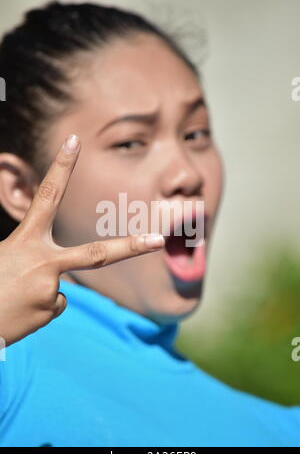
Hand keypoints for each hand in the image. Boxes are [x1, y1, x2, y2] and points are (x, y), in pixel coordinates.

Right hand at [0, 134, 164, 346]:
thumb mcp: (6, 258)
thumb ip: (35, 259)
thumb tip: (59, 284)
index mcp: (25, 239)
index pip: (47, 195)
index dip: (62, 167)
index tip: (75, 141)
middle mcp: (42, 261)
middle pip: (96, 254)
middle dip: (131, 247)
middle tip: (159, 241)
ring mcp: (48, 287)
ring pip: (60, 286)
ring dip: (39, 293)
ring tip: (12, 299)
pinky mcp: (48, 309)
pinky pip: (54, 304)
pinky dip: (38, 308)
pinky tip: (18, 311)